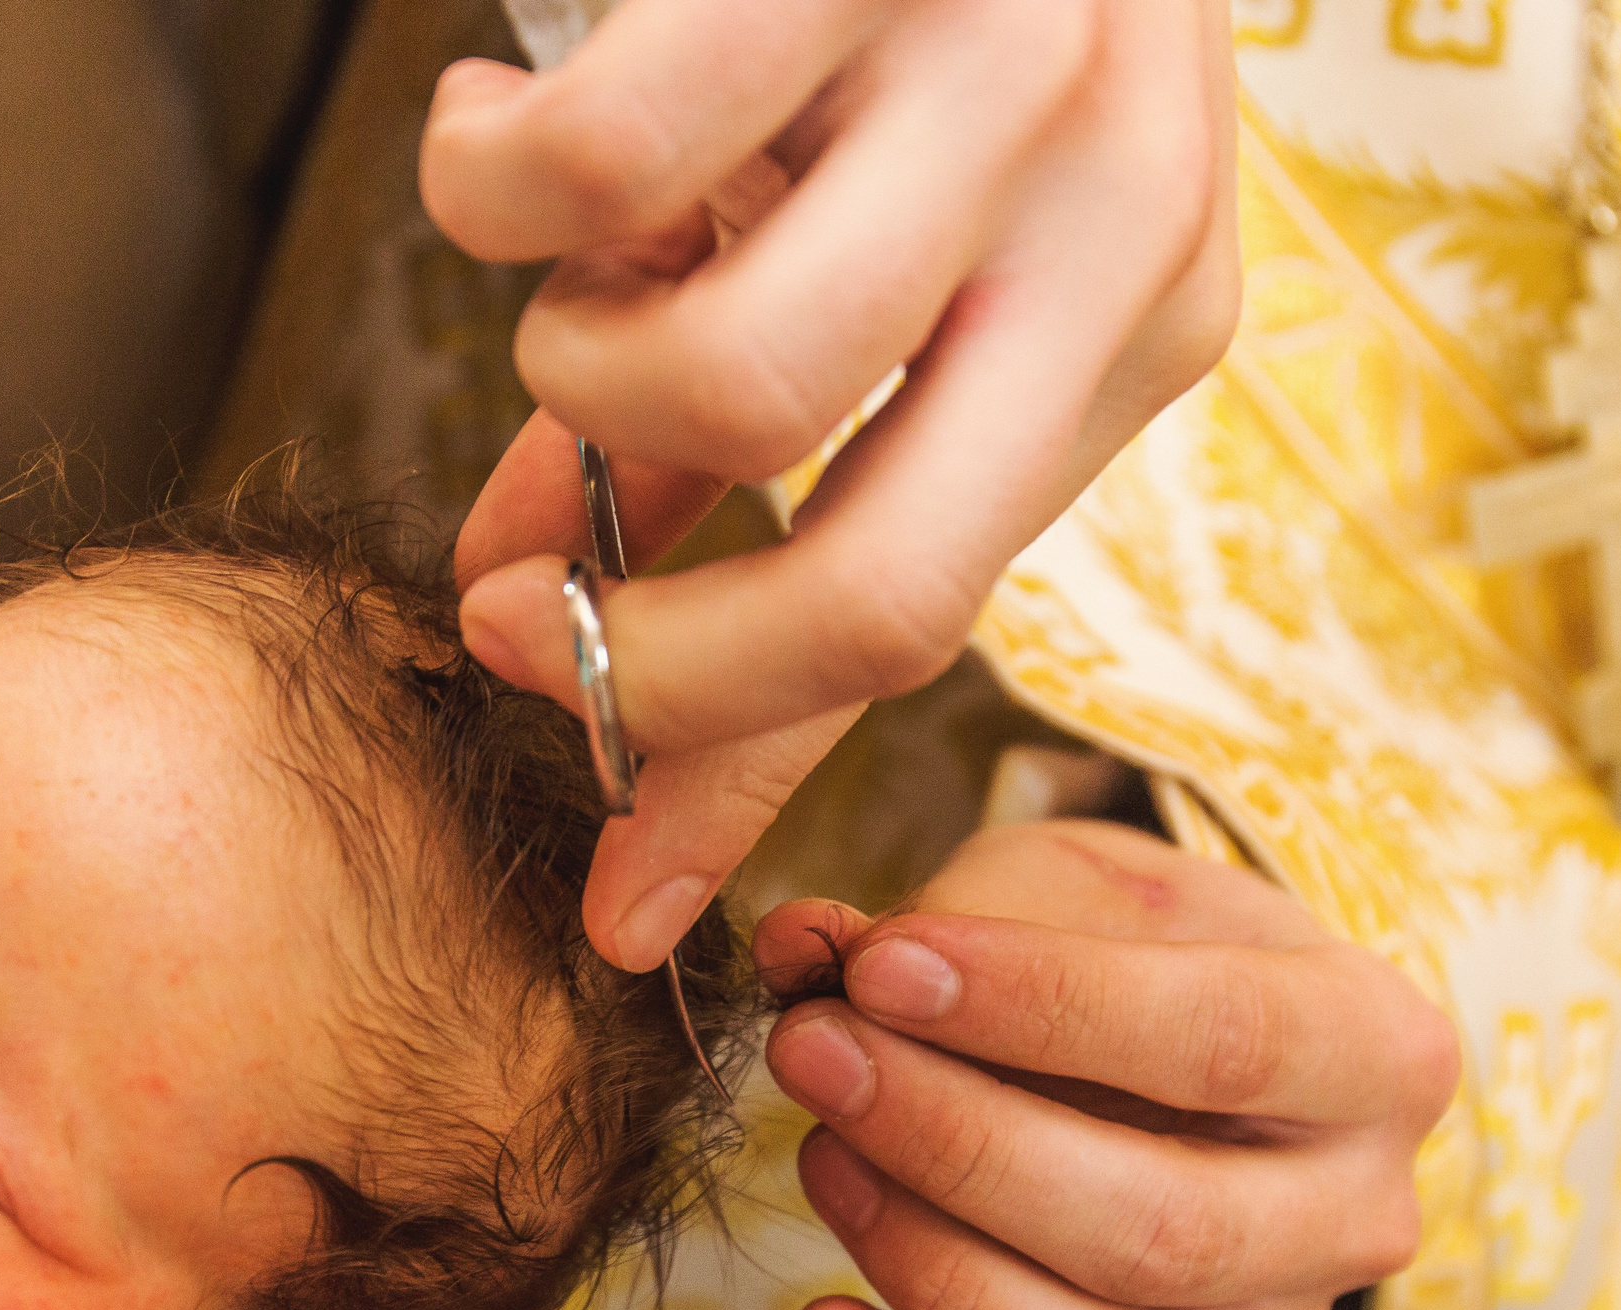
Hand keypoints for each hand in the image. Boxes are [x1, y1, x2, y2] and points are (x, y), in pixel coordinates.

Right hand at [424, 0, 1240, 969]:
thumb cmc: (891, 30)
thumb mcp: (864, 276)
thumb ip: (722, 473)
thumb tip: (531, 617)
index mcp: (1137, 329)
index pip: (934, 630)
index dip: (748, 786)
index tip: (612, 909)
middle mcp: (1125, 225)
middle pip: (886, 589)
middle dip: (668, 663)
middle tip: (514, 623)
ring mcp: (1017, 82)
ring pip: (726, 383)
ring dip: (571, 378)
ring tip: (571, 276)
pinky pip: (593, 173)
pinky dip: (483, 192)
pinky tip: (495, 138)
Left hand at [755, 821, 1455, 1309]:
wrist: (1176, 1022)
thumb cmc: (1127, 937)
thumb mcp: (1068, 882)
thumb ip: (946, 909)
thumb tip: (803, 947)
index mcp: (1377, 1050)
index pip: (1222, 1042)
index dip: (1038, 1007)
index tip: (880, 964)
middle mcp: (1353, 1220)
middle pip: (1161, 1232)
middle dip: (958, 1145)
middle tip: (815, 1052)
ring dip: (932, 1270)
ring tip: (819, 1156)